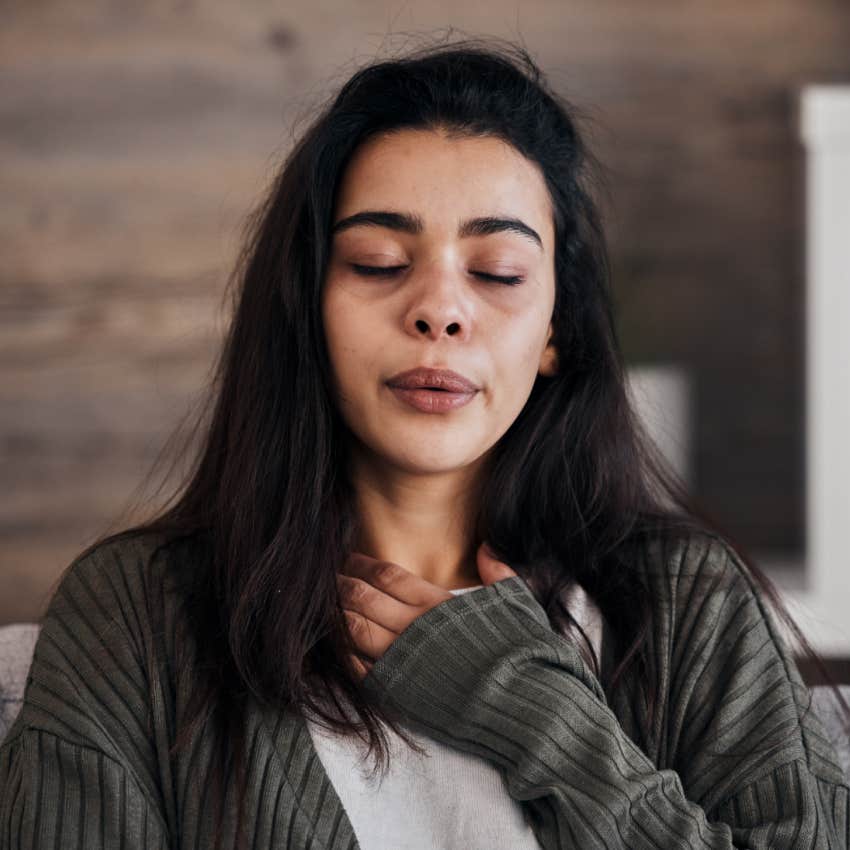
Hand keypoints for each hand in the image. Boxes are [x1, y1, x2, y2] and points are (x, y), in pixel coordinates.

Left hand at [337, 541, 517, 679]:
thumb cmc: (523, 654)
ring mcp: (402, 663)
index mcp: (437, 605)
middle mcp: (413, 629)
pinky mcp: (398, 694)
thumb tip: (487, 548)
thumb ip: (497, 574)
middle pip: (364, 598)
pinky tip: (337, 642)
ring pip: (354, 630)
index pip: (388, 576)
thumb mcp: (517, 604)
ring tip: (326, 603)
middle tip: (328, 576)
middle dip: (342, 585)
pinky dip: (344, 652)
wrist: (523, 707)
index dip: (365, 565)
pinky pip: (359, 669)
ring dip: (337, 614)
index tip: (350, 558)